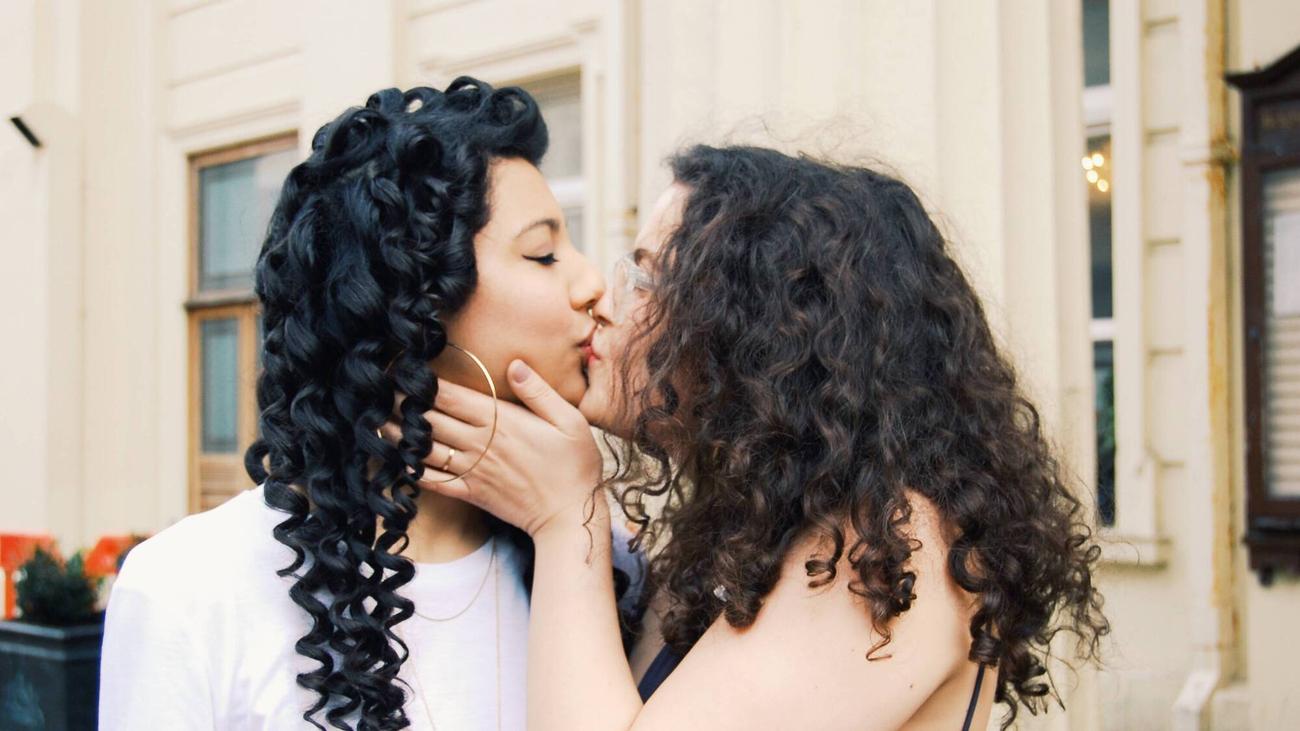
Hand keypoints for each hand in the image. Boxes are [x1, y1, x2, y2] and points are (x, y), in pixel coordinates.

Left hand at [382, 359, 604, 537]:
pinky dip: (411, 470)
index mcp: (500, 421)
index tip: (401, 370)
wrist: (569, 515)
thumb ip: (538, 392)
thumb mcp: (569, 420)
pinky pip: (433, 480)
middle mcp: (480, 443)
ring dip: (398, 435)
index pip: (449, 396)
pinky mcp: (471, 493)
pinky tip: (397, 460)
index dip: (421, 382)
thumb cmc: (575, 465)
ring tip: (377, 421)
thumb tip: (514, 364)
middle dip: (402, 404)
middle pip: (429, 418)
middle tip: (377, 391)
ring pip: (424, 448)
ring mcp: (473, 470)